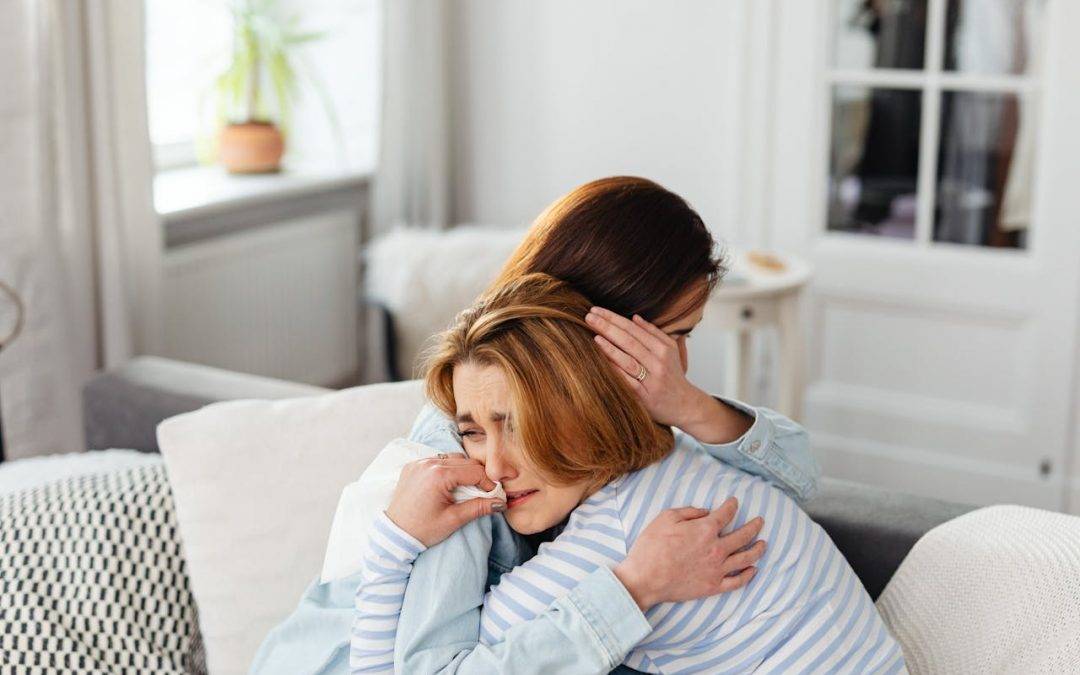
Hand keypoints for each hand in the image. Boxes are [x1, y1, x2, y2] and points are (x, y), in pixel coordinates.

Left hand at [384, 453, 506, 546]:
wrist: (395, 534)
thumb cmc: (423, 530)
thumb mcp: (454, 520)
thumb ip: (479, 508)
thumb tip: (501, 503)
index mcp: (438, 476)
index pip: (474, 471)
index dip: (488, 483)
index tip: (494, 495)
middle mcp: (428, 463)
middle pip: (465, 462)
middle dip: (477, 476)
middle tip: (483, 493)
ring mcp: (418, 463)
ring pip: (452, 458)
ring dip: (463, 470)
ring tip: (466, 489)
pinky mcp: (412, 466)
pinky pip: (437, 460)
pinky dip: (447, 469)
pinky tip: (449, 484)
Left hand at [586, 306, 698, 427]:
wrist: (686, 405)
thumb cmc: (674, 376)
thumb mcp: (670, 351)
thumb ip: (653, 333)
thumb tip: (634, 317)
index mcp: (663, 348)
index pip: (633, 329)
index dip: (614, 318)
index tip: (597, 310)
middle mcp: (658, 362)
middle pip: (629, 341)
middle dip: (608, 327)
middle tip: (589, 316)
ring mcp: (652, 380)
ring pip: (628, 360)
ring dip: (610, 347)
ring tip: (594, 335)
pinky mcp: (645, 396)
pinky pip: (627, 381)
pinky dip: (615, 370)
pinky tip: (602, 360)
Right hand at [613, 497, 765, 610]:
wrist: (645, 579)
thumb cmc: (651, 547)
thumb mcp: (665, 518)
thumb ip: (688, 512)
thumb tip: (704, 512)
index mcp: (705, 529)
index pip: (726, 514)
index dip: (732, 506)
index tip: (734, 502)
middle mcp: (716, 548)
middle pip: (743, 535)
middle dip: (754, 526)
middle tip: (760, 521)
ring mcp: (717, 569)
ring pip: (746, 558)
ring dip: (758, 549)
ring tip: (763, 544)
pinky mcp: (713, 587)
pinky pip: (738, 581)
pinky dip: (748, 575)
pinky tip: (753, 569)